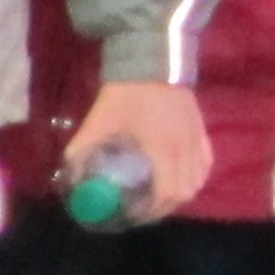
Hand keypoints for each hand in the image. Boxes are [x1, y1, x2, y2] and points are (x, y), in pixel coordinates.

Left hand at [62, 80, 211, 220]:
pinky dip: (196, 177)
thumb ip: (82, 148)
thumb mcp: (99, 121)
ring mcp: (197, 138)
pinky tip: (180, 180)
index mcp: (162, 148)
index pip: (166, 192)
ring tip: (158, 198)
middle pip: (185, 191)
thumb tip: (68, 174)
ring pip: (199, 179)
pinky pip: (206, 162)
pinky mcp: (202, 129)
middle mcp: (185, 147)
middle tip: (143, 211)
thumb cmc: (125, 92)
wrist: (152, 59)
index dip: (152, 210)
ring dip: (181, 194)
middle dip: (164, 207)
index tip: (133, 215)